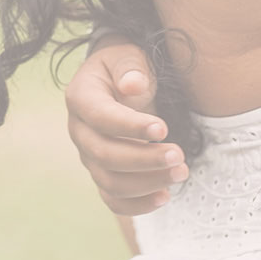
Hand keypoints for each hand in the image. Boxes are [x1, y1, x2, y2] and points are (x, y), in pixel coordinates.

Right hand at [66, 35, 188, 214]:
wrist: (119, 78)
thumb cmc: (125, 65)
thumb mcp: (127, 55)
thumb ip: (130, 67)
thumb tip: (133, 85)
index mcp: (81, 97)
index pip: (101, 117)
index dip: (130, 126)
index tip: (164, 129)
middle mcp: (79, 130)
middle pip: (105, 155)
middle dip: (144, 160)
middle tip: (179, 156)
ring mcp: (89, 156)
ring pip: (110, 181)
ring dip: (147, 183)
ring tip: (181, 173)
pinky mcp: (103, 172)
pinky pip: (113, 198)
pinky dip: (137, 204)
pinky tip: (165, 197)